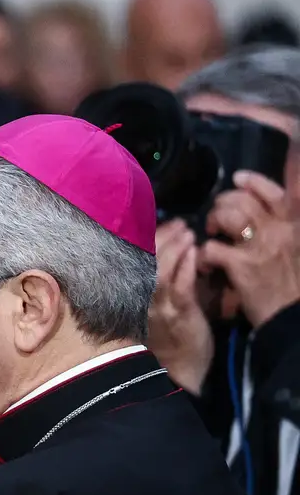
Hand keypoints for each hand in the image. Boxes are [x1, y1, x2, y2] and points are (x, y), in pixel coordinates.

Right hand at [148, 219, 216, 391]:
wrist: (181, 369)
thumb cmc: (172, 335)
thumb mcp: (158, 306)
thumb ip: (159, 281)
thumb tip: (168, 250)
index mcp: (131, 298)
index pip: (131, 262)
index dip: (144, 241)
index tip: (161, 225)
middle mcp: (139, 302)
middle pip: (143, 263)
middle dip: (160, 239)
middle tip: (177, 223)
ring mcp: (158, 309)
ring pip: (160, 272)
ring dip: (174, 249)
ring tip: (187, 233)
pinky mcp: (179, 316)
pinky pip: (181, 288)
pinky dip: (186, 268)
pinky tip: (194, 254)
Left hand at [203, 171, 299, 329]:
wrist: (293, 317)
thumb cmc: (293, 284)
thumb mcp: (295, 248)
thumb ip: (282, 228)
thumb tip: (261, 214)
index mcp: (294, 224)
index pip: (278, 192)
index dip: (256, 181)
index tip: (238, 177)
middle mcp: (280, 229)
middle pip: (244, 200)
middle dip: (224, 203)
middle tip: (218, 215)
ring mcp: (260, 246)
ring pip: (229, 216)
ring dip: (213, 221)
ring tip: (210, 233)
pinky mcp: (242, 266)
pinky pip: (212, 248)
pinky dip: (203, 254)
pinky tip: (205, 262)